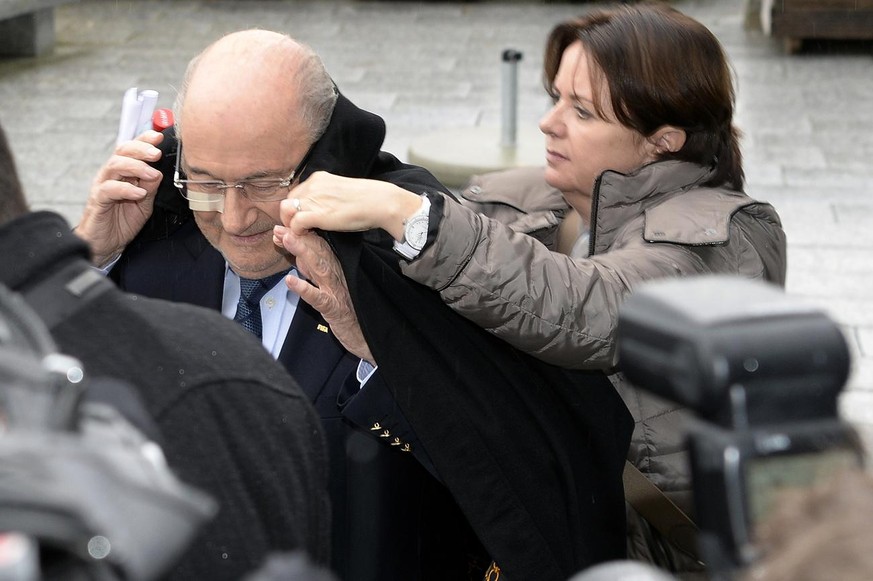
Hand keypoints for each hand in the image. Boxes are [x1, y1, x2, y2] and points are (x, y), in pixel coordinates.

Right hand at [76, 131, 164, 266]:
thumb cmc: (123, 222)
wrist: (105, 245)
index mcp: (123, 173)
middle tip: (156, 153)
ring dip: (135, 167)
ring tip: (152, 173)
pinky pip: (108, 189)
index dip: (144, 140)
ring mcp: (102, 187)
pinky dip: (125, 189)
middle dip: (140, 149)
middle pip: (121, 152)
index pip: (131, 150)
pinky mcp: (97, 201)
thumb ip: (150, 187)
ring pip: (114, 166)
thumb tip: (159, 171)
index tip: (159, 136)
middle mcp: (111, 175)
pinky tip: (139, 193)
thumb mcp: (144, 204)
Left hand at [273, 225, 374, 363]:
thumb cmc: (351, 310)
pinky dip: (305, 289)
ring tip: (287, 239)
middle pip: (319, 251)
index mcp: (338, 269)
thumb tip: (298, 256)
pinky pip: (318, 298)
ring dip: (302, 252)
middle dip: (299, 237)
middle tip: (280, 227)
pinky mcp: (334, 309)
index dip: (302, 234)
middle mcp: (339, 276)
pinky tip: (290, 281)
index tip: (285, 224)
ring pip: (319, 268)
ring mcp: (337, 292)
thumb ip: (316, 272)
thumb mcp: (332, 287)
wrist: (369, 334)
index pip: (320, 246)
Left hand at [280, 171, 422, 241]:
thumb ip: (328, 196)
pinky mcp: (317, 214)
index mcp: (319, 178)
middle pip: (287, 201)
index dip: (297, 208)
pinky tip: (308, 235)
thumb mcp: (342, 191)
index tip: (304, 218)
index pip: (296, 193)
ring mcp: (313, 199)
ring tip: (304, 232)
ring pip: (286, 211)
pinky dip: (297, 231)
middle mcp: (312, 185)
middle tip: (301, 228)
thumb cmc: (368, 199)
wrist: (380, 202)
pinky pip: (295, 223)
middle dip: (290, 216)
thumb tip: (325, 207)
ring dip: (290, 223)